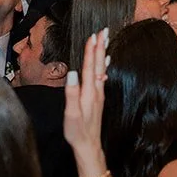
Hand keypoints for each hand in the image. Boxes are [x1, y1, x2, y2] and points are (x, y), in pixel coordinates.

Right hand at [62, 29, 108, 170]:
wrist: (88, 146)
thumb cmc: (77, 131)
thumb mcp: (71, 114)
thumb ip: (72, 94)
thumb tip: (72, 73)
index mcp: (89, 92)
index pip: (89, 67)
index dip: (90, 51)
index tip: (92, 36)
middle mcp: (96, 91)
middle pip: (98, 65)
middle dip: (99, 47)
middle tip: (103, 30)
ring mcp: (99, 94)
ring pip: (101, 69)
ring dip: (102, 53)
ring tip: (104, 40)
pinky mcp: (98, 98)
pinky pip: (102, 76)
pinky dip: (103, 66)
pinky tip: (105, 62)